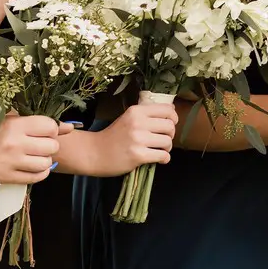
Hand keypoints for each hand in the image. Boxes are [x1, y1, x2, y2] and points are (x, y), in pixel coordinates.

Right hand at [0, 113, 60, 183]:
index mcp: (16, 125)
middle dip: (49, 146)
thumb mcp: (15, 121)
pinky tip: (32, 167)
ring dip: (45, 160)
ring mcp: (11, 162)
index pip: (50, 127)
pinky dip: (40, 173)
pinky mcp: (7, 177)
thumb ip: (42, 124)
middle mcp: (14, 143)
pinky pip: (37, 178)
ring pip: (46, 163)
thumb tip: (70, 127)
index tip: (44, 133)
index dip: (51, 130)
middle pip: (52, 146)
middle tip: (39, 145)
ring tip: (35, 156)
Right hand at [62, 101, 176, 176]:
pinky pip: (163, 156)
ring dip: (167, 148)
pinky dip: (164, 159)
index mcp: (136, 111)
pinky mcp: (138, 155)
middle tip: (162, 140)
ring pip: (168, 142)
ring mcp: (138, 139)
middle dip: (170, 135)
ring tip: (159, 150)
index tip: (169, 124)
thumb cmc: (113, 136)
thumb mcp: (128, 118)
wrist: (94, 153)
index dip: (173, 118)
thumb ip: (147, 114)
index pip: (167, 109)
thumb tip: (172, 110)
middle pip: (170, 126)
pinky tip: (159, 159)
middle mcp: (138, 123)